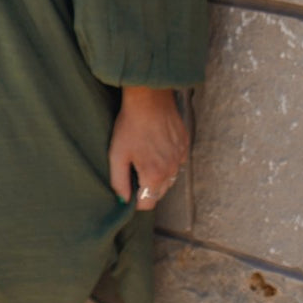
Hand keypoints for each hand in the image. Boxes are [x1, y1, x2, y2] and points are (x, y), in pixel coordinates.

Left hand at [108, 86, 188, 211]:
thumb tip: (123, 201)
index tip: (128, 187)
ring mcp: (181, 157)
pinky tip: (156, 146)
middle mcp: (172, 170)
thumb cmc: (130, 125)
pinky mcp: (185, 145)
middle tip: (134, 168)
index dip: (136, 199)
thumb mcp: (117, 154)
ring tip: (144, 156)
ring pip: (170, 178)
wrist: (149, 99)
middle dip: (147, 187)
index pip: (148, 203)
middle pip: (159, 192)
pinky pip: (177, 162)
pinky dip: (168, 160)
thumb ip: (119, 182)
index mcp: (154, 175)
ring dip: (158, 174)